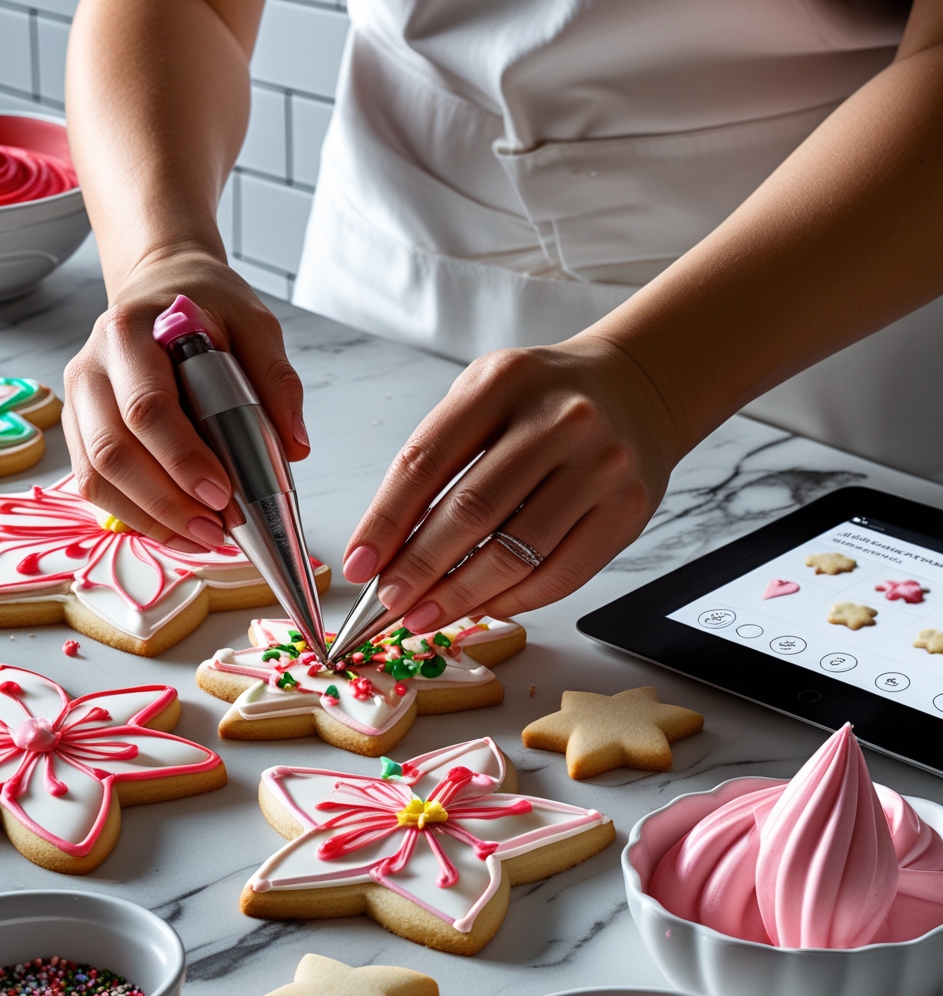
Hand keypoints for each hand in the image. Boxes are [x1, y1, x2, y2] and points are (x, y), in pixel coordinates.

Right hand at [63, 248, 309, 547]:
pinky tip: (179, 530)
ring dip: (151, 518)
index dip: (183, 458)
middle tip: (218, 528)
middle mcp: (91, 369)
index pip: (147, 407)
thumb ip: (276, 379)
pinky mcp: (81, 431)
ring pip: (96, 477)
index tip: (224, 492)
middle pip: (113, 451)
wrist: (162, 287)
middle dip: (167, 501)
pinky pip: (96, 486)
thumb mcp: (254, 323)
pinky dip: (138, 516)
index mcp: (128, 333)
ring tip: (204, 537)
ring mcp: (79, 403)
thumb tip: (294, 446)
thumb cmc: (206, 306)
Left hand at [341, 336, 680, 629]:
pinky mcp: (629, 509)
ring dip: (461, 596)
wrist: (636, 388)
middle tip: (389, 603)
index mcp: (503, 381)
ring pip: (515, 553)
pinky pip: (560, 574)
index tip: (358, 565)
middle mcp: (559, 419)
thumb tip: (388, 550)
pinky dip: (514, 600)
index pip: (426, 462)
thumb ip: (435, 461)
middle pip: (471, 512)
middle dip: (419, 568)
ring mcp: (601, 465)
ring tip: (426, 615)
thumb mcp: (482, 398)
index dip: (384, 522)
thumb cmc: (541, 401)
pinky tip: (484, 605)